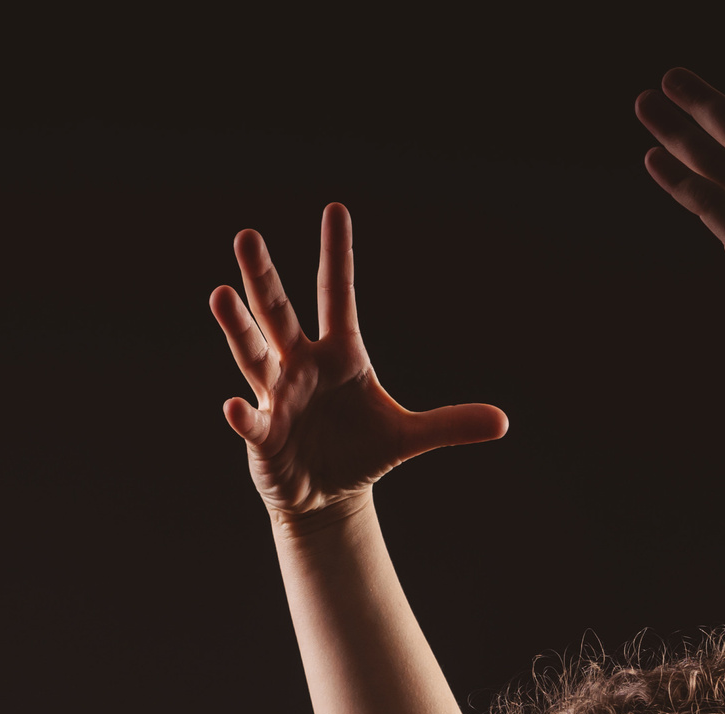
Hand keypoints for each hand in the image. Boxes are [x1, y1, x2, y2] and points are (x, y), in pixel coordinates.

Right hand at [209, 204, 506, 522]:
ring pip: (253, 353)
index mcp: (339, 353)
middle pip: (278, 311)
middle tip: (247, 235)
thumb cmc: (361, 451)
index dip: (337, 254)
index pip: (337, 294)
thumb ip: (450, 423)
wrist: (327, 494)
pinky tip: (234, 407)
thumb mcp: (409, 436)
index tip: (335, 208)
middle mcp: (301, 364)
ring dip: (237, 327)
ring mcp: (277, 395)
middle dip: (263, 275)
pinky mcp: (263, 433)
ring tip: (220, 293)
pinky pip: (252, 420)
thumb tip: (504, 422)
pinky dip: (244, 415)